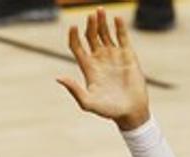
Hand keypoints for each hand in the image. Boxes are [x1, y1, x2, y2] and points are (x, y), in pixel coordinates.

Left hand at [57, 9, 149, 130]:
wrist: (131, 112)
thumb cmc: (109, 110)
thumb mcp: (88, 103)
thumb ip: (74, 90)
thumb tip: (59, 78)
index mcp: (88, 67)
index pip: (77, 46)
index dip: (73, 36)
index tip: (73, 27)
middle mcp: (100, 59)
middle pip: (90, 36)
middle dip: (89, 25)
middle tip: (91, 16)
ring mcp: (114, 56)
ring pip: (105, 33)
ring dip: (102, 22)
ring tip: (100, 11)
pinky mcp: (128, 56)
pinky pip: (122, 37)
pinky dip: (120, 27)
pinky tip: (117, 18)